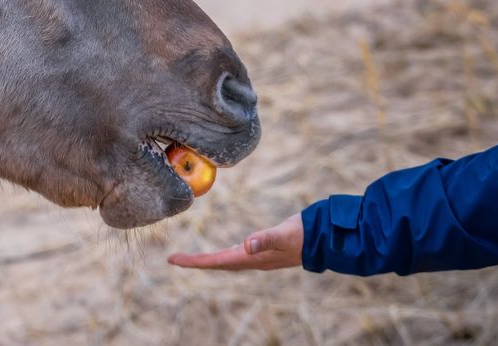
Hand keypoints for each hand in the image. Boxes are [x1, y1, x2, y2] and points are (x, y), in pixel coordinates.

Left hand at [167, 213, 303, 270]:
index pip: (216, 261)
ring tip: (190, 259)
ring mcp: (258, 258)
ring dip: (207, 261)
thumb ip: (265, 239)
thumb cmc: (303, 234)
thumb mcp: (283, 233)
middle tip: (173, 259)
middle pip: (217, 264)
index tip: (174, 260)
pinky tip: (224, 253)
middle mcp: (252, 261)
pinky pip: (236, 257)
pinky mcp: (263, 253)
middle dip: (195, 262)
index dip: (194, 261)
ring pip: (226, 262)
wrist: (324, 241)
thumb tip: (246, 245)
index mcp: (252, 258)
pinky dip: (223, 256)